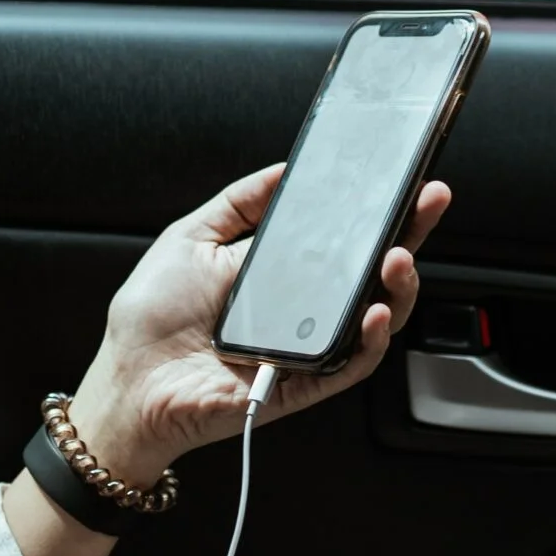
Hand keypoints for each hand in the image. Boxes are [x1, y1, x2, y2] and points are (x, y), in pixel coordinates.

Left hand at [62, 165, 452, 481]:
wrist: (128, 384)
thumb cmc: (149, 323)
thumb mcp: (190, 238)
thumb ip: (238, 204)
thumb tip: (283, 170)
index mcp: (280, 275)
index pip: (343, 240)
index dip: (378, 212)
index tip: (403, 180)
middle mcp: (300, 312)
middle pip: (372, 275)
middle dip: (409, 236)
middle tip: (427, 203)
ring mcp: (304, 350)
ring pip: (373, 322)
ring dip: (396, 289)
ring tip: (398, 258)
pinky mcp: (299, 386)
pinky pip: (347, 367)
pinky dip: (368, 343)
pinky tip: (374, 313)